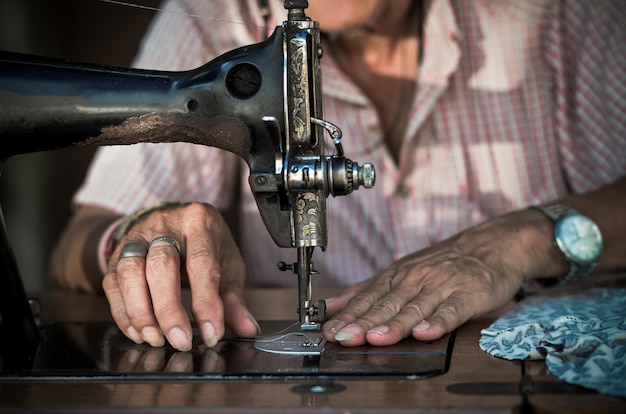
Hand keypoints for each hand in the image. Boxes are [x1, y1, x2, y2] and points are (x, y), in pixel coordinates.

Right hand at [102, 202, 259, 351]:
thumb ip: (234, 297)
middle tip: (180, 341)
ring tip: (155, 339)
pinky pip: (112, 282)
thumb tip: (247, 329)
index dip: (206, 302)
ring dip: (141, 312)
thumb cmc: (205, 242)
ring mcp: (137, 237)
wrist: (171, 218)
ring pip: (129, 272)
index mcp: (199, 222)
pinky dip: (122, 312)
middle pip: (161, 266)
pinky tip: (138, 332)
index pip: (201, 263)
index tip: (211, 334)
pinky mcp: (117, 253)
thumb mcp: (227, 262)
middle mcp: (165, 225)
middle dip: (169, 310)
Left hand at [321, 210, 553, 346]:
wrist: (491, 245)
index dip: (348, 316)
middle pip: (386, 304)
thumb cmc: (443, 263)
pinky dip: (438, 321)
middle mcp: (416, 278)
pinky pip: (451, 310)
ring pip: (415, 308)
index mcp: (397, 275)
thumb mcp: (401, 271)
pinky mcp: (468, 294)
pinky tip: (425, 333)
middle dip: (363, 322)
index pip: (368, 298)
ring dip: (395, 324)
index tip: (330, 331)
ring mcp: (442, 285)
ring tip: (377, 338)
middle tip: (345, 338)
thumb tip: (333, 305)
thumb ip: (367, 290)